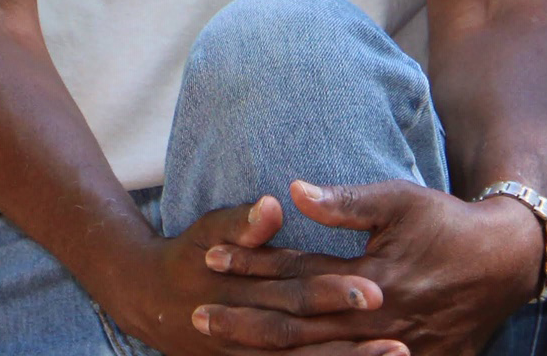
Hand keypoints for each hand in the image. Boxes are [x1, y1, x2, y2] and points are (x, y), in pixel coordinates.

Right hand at [102, 197, 400, 355]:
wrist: (148, 300)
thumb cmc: (187, 256)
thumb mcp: (206, 230)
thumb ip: (240, 222)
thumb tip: (272, 204)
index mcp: (235, 292)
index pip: (293, 292)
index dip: (332, 292)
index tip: (375, 289)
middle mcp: (240, 334)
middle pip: (302, 340)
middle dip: (351, 342)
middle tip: (398, 338)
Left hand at [188, 179, 536, 355]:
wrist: (504, 264)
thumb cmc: (445, 224)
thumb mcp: (398, 201)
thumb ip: (346, 203)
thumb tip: (292, 191)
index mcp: (371, 280)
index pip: (298, 273)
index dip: (253, 264)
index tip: (210, 257)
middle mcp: (376, 322)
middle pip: (298, 326)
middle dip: (245, 320)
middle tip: (197, 314)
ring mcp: (393, 353)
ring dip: (268, 348)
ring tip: (225, 341)